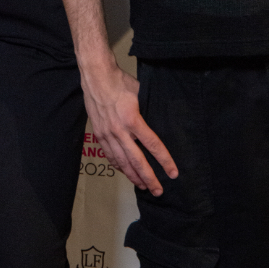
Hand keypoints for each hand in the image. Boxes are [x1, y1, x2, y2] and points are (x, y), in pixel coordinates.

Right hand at [81, 60, 177, 195]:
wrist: (96, 76)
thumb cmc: (119, 81)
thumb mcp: (140, 93)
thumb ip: (147, 110)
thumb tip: (156, 119)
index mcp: (133, 120)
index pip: (153, 145)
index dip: (164, 161)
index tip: (172, 173)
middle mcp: (120, 131)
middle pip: (137, 161)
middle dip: (148, 178)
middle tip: (158, 191)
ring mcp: (107, 134)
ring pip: (121, 161)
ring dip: (133, 176)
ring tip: (142, 186)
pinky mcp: (99, 133)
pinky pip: (109, 154)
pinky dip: (117, 165)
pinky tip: (124, 171)